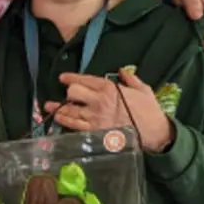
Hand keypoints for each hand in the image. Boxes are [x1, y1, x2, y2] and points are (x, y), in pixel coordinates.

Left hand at [43, 71, 173, 152]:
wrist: (153, 132)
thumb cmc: (149, 110)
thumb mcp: (142, 89)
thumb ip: (130, 78)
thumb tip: (121, 71)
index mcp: (109, 88)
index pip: (84, 79)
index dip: (71, 77)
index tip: (63, 77)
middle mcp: (98, 101)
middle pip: (73, 92)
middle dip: (69, 91)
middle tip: (67, 93)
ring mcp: (95, 118)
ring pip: (70, 110)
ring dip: (58, 108)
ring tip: (49, 106)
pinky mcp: (94, 132)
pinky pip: (75, 126)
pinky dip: (65, 121)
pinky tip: (58, 118)